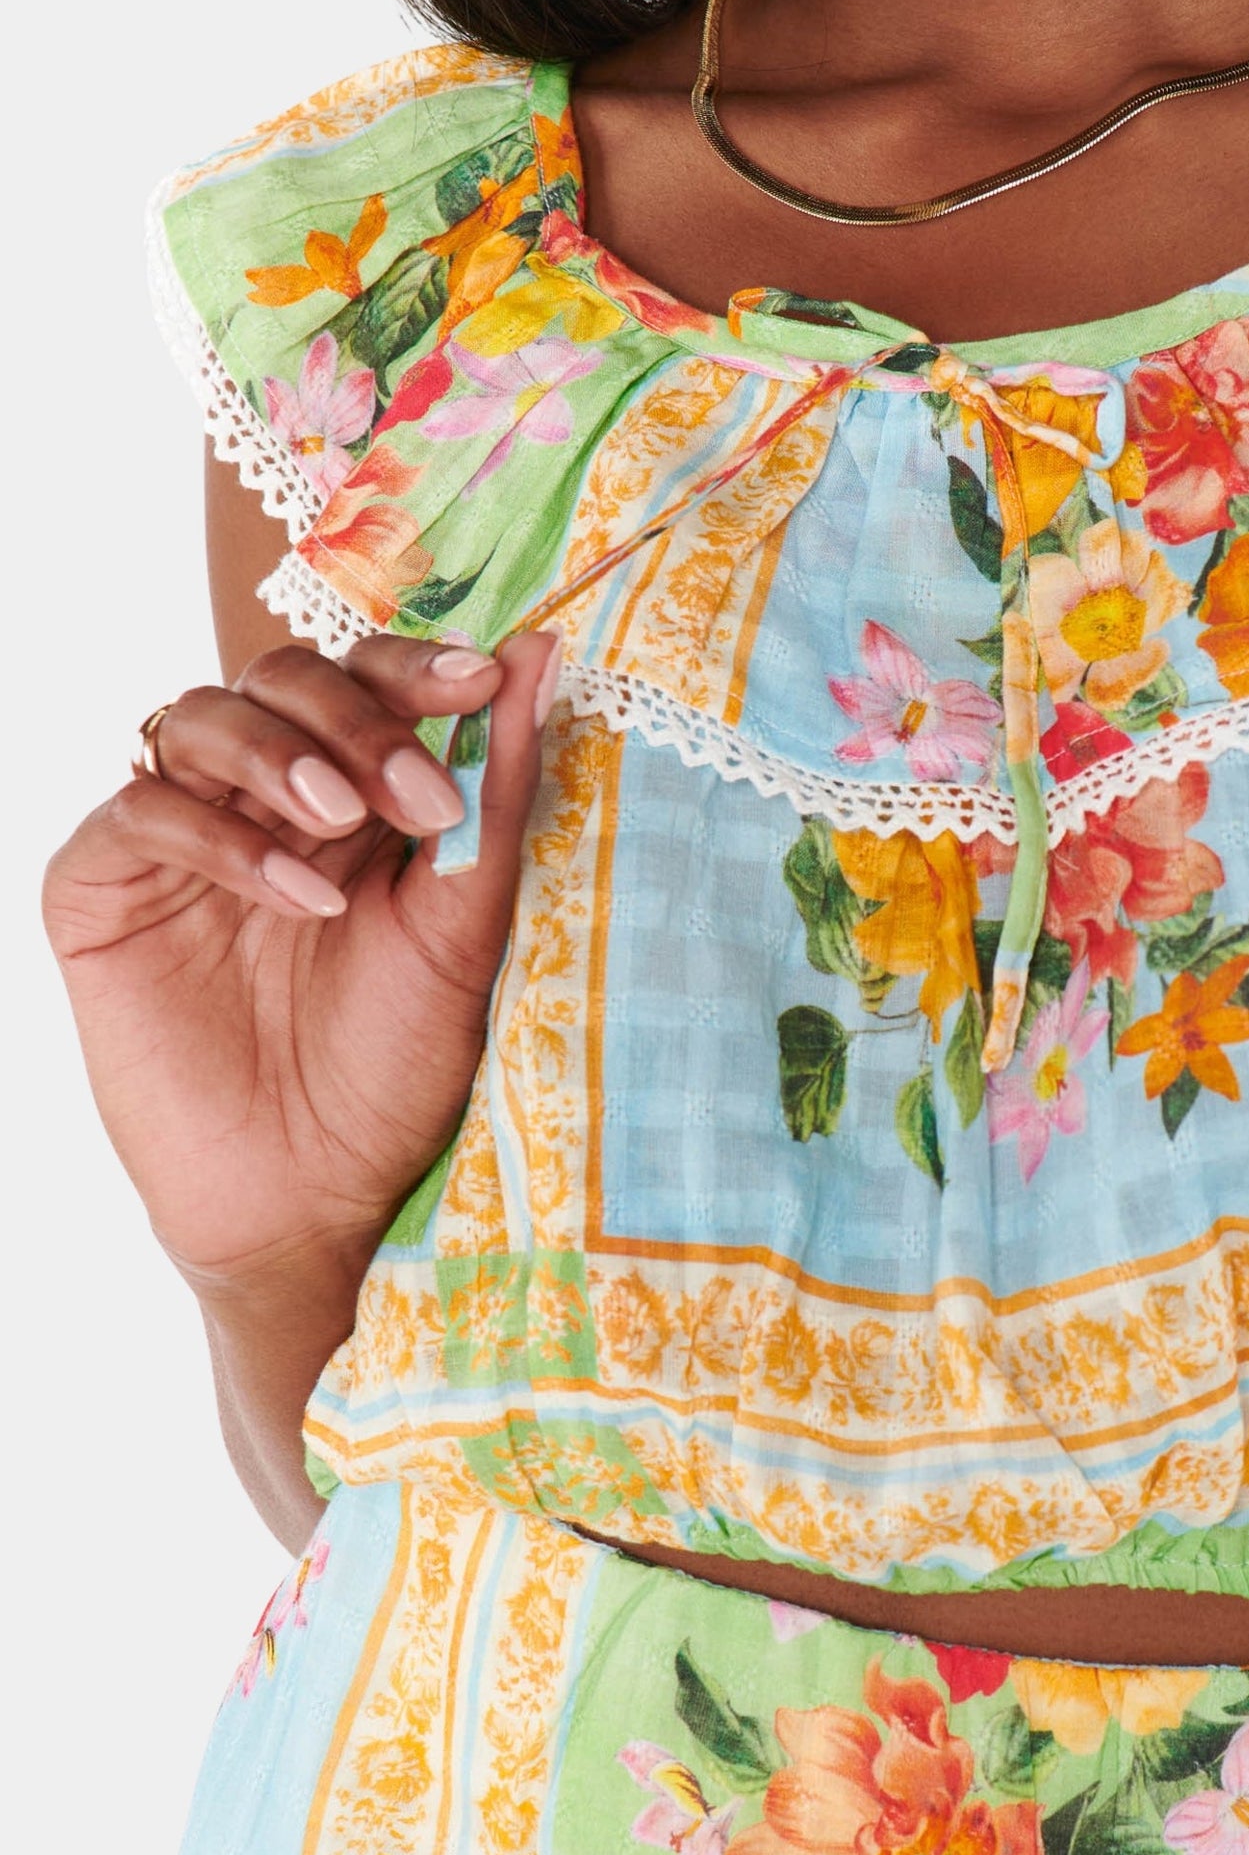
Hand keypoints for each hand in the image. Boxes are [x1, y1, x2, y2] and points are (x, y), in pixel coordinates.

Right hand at [43, 629, 559, 1298]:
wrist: (315, 1199)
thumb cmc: (394, 1068)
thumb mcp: (462, 927)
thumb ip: (495, 796)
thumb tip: (542, 655)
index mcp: (349, 791)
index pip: (366, 676)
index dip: (416, 663)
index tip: (482, 679)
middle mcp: (255, 797)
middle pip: (282, 677)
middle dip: (358, 717)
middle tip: (419, 795)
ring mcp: (173, 837)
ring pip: (199, 716)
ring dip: (283, 754)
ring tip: (347, 823)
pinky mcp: (99, 888)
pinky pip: (139, 810)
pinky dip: (222, 836)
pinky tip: (300, 898)